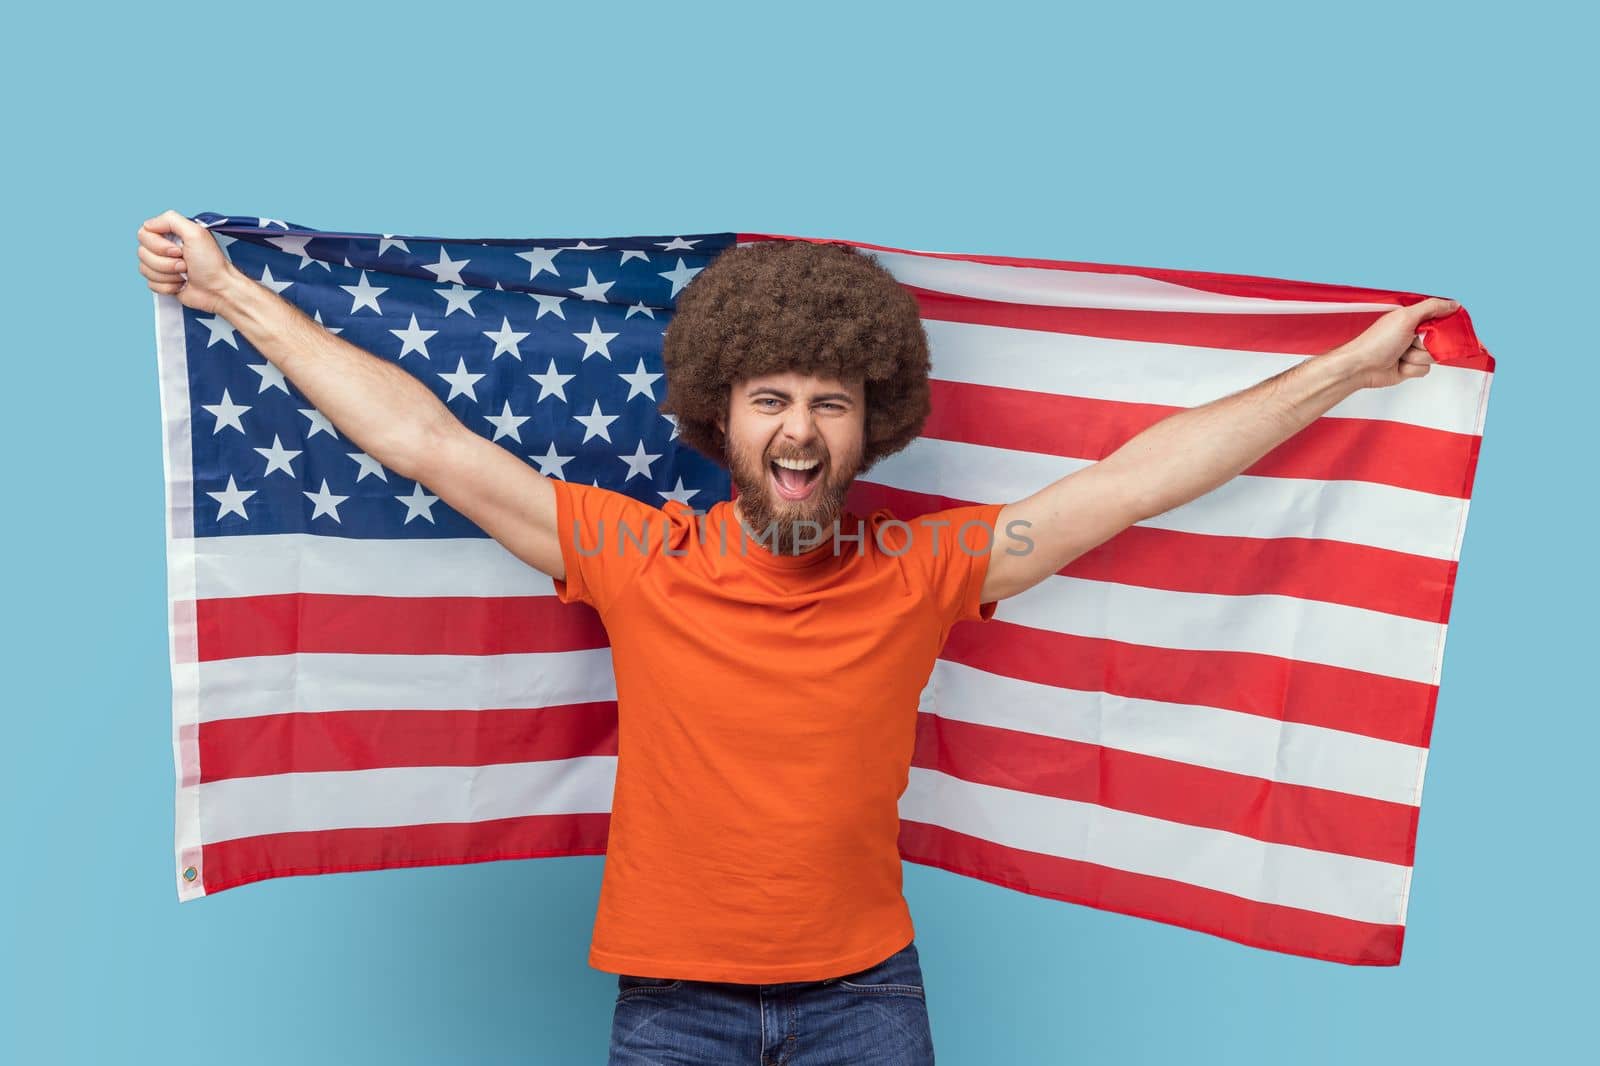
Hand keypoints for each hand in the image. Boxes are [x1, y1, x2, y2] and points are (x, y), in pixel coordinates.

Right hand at [136, 210, 239, 314]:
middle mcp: (164, 248)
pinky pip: (150, 284)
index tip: (178, 250)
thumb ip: (171, 220)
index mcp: (170, 234)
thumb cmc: (212, 264)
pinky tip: (181, 284)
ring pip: (144, 269)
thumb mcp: (195, 233)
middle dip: (165, 262)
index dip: (158, 245)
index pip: (143, 234)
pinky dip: (168, 286)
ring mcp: (162, 266)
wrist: (219, 290)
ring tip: (185, 274)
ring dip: (168, 275)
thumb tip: (149, 223)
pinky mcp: (163, 282)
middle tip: (185, 263)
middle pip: (142, 253)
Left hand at [1328, 297, 1459, 389]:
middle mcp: (1413, 334)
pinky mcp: (1409, 367)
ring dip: (1416, 357)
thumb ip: (1431, 307)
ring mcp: (1411, 352)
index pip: (1441, 319)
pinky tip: (1399, 365)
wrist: (1360, 367)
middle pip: (1440, 340)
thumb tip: (1453, 304)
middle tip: (1410, 342)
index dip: (1445, 326)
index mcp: (1412, 319)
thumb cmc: (1376, 342)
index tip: (1442, 330)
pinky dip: (1412, 369)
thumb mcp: (1405, 317)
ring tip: (1400, 354)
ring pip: (1433, 356)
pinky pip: (1424, 369)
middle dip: (1426, 344)